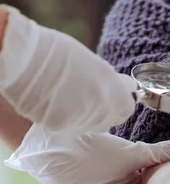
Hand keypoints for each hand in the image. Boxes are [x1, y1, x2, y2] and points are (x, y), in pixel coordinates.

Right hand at [0, 5, 136, 134]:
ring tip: (66, 97)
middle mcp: (103, 111)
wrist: (29, 59)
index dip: (118, 104)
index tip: (111, 99)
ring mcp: (83, 122)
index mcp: (115, 93)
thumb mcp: (96, 64)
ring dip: (82, 117)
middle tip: (84, 96)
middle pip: (108, 121)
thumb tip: (126, 87)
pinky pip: (68, 128)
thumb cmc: (61, 54)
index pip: (126, 110)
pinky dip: (63, 119)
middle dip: (100, 111)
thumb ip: (111, 81)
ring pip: (88, 126)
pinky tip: (53, 103)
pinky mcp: (62, 129)